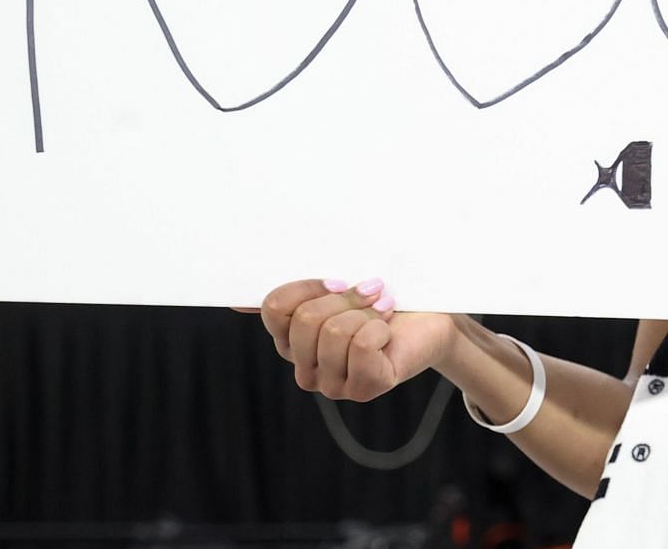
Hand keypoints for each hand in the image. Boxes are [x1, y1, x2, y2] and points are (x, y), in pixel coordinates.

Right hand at [238, 278, 457, 400]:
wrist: (430, 318)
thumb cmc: (381, 300)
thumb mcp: (336, 290)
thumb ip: (294, 295)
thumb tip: (237, 304)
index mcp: (291, 340)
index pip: (275, 307)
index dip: (309, 286)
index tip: (338, 279)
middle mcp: (305, 367)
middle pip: (304, 320)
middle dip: (344, 298)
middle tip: (371, 294)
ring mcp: (332, 383)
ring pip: (334, 332)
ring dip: (365, 313)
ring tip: (382, 314)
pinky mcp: (363, 388)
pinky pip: (362, 346)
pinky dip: (381, 329)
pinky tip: (389, 333)